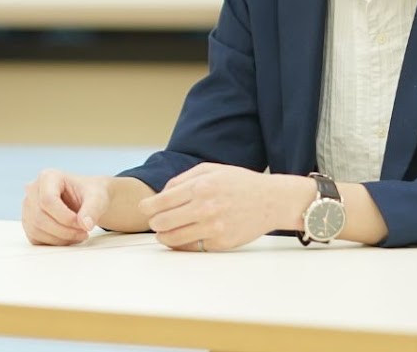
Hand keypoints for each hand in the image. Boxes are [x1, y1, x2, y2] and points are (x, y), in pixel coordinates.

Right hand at [22, 169, 108, 245]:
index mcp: (48, 177)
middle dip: (64, 230)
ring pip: (36, 230)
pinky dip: (54, 242)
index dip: (65, 217)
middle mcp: (33, 190)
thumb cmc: (91, 194)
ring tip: (80, 235)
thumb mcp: (98, 197)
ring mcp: (28, 208)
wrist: (88, 200)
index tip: (83, 224)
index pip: (47, 200)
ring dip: (60, 239)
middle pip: (40, 217)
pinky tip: (70, 238)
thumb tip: (85, 225)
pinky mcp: (29, 223)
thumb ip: (93, 209)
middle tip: (84, 232)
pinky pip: (36, 238)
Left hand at [141, 163, 301, 251]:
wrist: (271, 200)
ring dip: (164, 236)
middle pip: (162, 222)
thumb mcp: (212, 169)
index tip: (145, 209)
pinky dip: (183, 243)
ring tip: (165, 231)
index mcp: (200, 186)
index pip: (160, 201)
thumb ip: (183, 179)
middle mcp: (204, 208)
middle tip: (156, 221)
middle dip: (154, 222)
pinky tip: (184, 236)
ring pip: (172, 238)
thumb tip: (161, 194)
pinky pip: (191, 247)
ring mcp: (212, 228)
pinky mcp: (219, 243)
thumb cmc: (241, 183)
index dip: (147, 207)